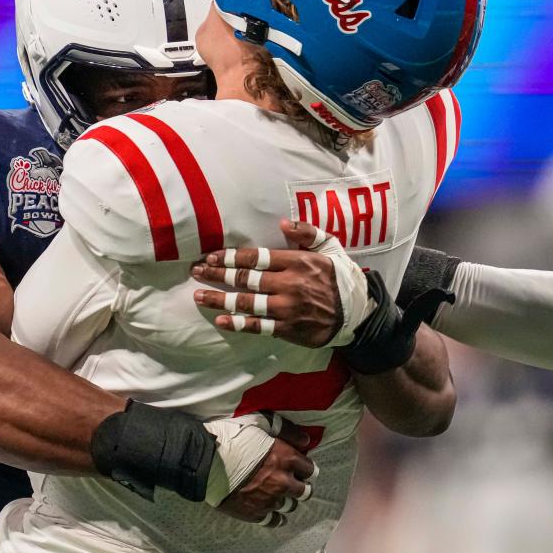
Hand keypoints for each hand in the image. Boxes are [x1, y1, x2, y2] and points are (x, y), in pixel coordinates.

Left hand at [192, 219, 345, 347]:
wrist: (357, 312)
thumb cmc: (339, 276)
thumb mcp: (329, 247)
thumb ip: (307, 232)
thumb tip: (283, 223)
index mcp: (297, 262)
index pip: (256, 258)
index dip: (230, 257)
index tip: (211, 256)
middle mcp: (289, 285)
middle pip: (245, 279)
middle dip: (217, 275)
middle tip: (196, 272)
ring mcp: (287, 309)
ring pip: (246, 303)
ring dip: (220, 299)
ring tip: (199, 295)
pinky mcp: (288, 329)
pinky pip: (258, 326)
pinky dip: (237, 323)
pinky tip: (220, 319)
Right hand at [218, 419, 316, 525]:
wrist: (206, 462)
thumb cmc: (231, 438)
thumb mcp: (259, 422)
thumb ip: (285, 430)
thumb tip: (306, 440)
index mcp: (286, 459)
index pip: (310, 469)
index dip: (306, 467)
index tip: (301, 467)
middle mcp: (282, 482)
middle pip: (304, 491)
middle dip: (301, 486)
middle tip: (293, 481)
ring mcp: (269, 500)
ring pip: (290, 506)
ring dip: (287, 499)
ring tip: (279, 494)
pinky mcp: (255, 514)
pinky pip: (274, 521)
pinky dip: (277, 517)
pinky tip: (274, 513)